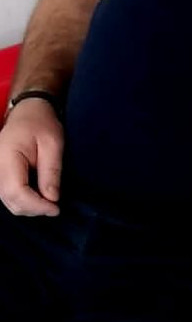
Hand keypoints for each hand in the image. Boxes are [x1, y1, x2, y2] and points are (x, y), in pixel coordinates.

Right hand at [0, 99, 62, 216]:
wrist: (28, 111)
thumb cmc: (41, 123)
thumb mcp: (53, 144)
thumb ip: (51, 171)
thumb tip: (51, 199)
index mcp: (7, 157)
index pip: (16, 191)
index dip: (36, 205)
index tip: (56, 209)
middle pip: (10, 200)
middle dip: (34, 209)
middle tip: (55, 207)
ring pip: (8, 201)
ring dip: (29, 207)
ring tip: (49, 202)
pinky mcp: (1, 174)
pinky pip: (8, 195)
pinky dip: (24, 201)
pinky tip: (39, 196)